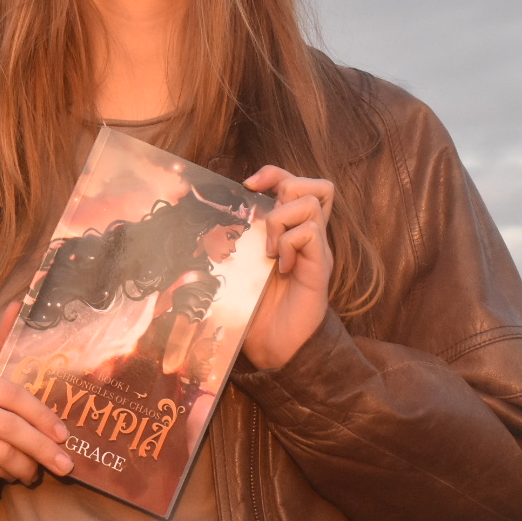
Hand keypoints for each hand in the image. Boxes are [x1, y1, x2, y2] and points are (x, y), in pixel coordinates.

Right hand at [0, 302, 74, 495]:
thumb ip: (2, 346)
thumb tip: (19, 304)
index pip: (10, 394)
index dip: (41, 414)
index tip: (64, 433)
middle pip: (9, 426)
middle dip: (42, 447)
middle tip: (64, 462)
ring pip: (2, 453)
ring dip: (28, 465)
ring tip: (39, 469)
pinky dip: (9, 475)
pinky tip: (15, 473)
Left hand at [241, 165, 334, 370]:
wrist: (275, 347)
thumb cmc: (255, 308)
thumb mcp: (239, 266)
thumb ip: (234, 241)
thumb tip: (201, 218)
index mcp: (292, 232)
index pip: (296, 183)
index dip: (274, 173)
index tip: (248, 184)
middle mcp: (310, 237)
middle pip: (316, 186)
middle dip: (285, 187)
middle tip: (264, 215)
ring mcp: (317, 250)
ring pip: (311, 202)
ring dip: (280, 219)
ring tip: (269, 250)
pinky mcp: (319, 267)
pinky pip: (309, 233)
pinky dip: (289, 243)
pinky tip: (280, 267)